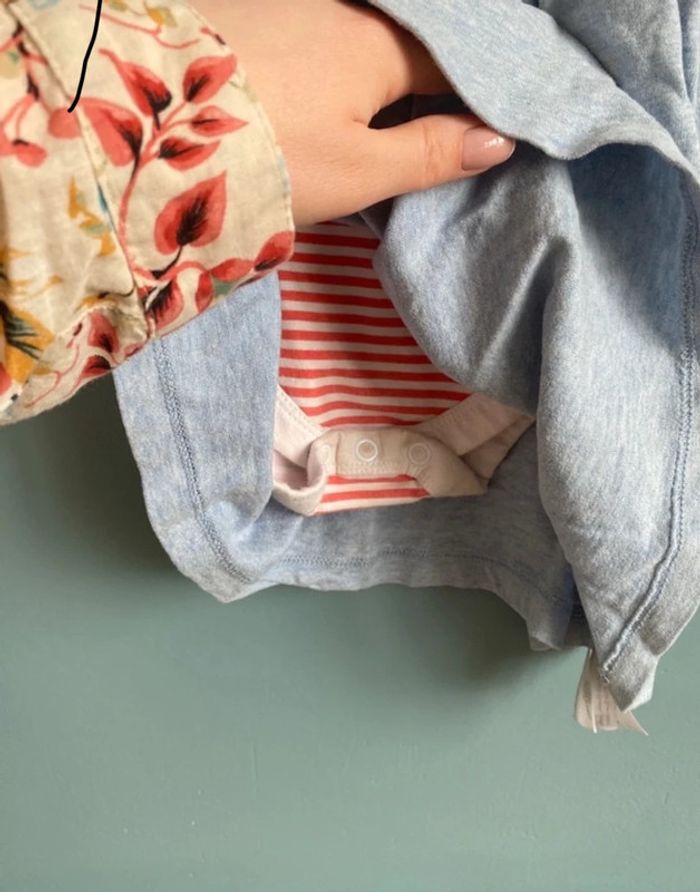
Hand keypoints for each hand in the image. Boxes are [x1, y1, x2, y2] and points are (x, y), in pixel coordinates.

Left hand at [190, 0, 514, 226]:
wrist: (143, 131)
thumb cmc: (267, 161)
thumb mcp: (357, 172)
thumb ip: (430, 153)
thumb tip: (499, 139)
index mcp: (379, 45)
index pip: (456, 64)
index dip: (481, 96)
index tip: (495, 127)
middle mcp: (343, 7)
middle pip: (411, 40)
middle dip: (436, 75)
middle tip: (447, 117)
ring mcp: (294, 3)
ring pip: (365, 28)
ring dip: (386, 62)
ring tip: (389, 107)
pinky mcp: (252, 10)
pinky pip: (322, 25)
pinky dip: (341, 52)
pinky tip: (329, 88)